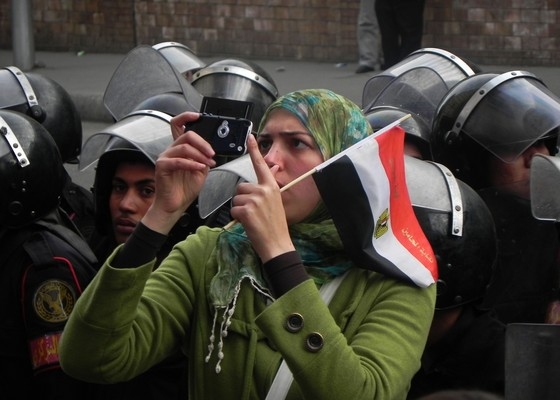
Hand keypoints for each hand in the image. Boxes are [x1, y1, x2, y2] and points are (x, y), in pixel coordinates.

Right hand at [142, 112, 215, 233]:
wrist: (175, 205)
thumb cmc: (184, 189)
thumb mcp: (201, 170)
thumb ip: (205, 158)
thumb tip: (213, 150)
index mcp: (180, 149)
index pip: (179, 125)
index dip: (187, 117)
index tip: (198, 116)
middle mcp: (171, 150)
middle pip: (186, 135)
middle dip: (203, 143)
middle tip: (211, 153)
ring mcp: (165, 157)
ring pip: (183, 146)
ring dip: (200, 154)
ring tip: (208, 163)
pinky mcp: (162, 167)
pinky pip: (178, 160)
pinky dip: (192, 163)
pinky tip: (199, 168)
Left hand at [230, 135, 294, 261]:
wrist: (277, 244)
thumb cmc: (275, 226)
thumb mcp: (275, 203)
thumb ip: (266, 190)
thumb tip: (264, 176)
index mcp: (271, 187)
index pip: (261, 165)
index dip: (254, 150)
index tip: (250, 137)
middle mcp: (263, 190)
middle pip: (241, 187)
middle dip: (242, 199)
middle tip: (254, 213)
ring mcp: (255, 200)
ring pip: (236, 199)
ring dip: (240, 209)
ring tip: (253, 219)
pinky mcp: (246, 210)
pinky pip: (233, 209)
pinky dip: (237, 218)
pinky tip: (249, 223)